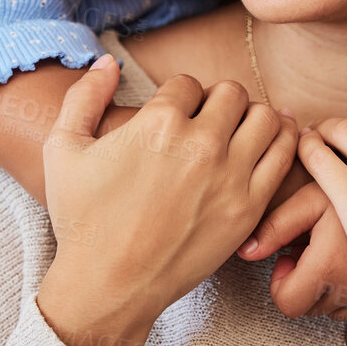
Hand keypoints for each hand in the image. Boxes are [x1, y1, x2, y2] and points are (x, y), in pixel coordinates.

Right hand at [37, 55, 297, 345]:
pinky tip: (270, 142)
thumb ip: (84, 95)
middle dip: (217, 102)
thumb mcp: (62, 149)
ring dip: (251, 117)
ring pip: (266, 117)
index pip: (187, 84)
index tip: (173, 117)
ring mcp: (230, 176)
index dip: (178, 96)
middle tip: (206, 122)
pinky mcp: (249, 208)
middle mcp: (200, 143)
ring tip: (236, 131)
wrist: (108, 284)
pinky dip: (283, 141)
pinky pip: (283, 156)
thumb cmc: (82, 219)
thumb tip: (108, 61)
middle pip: (230, 93)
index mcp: (158, 122)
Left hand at [235, 181, 346, 327]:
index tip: (289, 259)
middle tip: (314, 250)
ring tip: (338, 253)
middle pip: (309, 309)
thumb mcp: (311, 200)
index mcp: (330, 267)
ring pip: (333, 312)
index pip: (287, 305)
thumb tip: (245, 251)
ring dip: (327, 289)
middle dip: (303, 284)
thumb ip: (275, 226)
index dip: (281, 283)